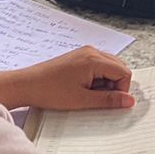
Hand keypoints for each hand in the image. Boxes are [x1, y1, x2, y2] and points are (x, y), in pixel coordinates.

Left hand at [10, 46, 132, 110]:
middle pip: (118, 67)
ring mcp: (84, 53)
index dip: (122, 89)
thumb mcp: (82, 100)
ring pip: (108, 67)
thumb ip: (109, 100)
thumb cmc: (49, 91)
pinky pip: (97, 66)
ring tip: (87, 93)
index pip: (124, 72)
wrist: (26, 85)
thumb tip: (129, 101)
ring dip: (104, 82)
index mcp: (94, 59)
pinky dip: (96, 78)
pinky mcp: (78, 58)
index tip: (111, 101)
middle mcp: (91, 52)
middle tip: (98, 98)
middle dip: (114, 85)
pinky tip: (82, 88)